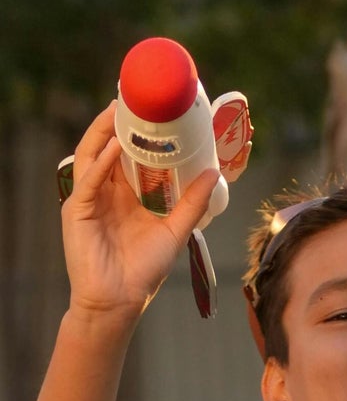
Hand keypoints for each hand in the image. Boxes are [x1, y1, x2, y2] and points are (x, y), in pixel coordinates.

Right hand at [62, 105, 217, 325]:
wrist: (119, 302)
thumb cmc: (143, 270)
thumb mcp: (175, 231)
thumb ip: (192, 203)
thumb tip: (214, 173)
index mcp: (125, 194)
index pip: (129, 154)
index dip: (138, 132)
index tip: (155, 110)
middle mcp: (105, 191)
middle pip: (108, 147)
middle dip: (118, 122)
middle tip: (135, 98)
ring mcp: (89, 198)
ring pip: (92, 154)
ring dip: (104, 131)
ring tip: (119, 110)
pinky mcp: (77, 210)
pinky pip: (88, 179)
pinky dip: (102, 160)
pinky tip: (116, 146)